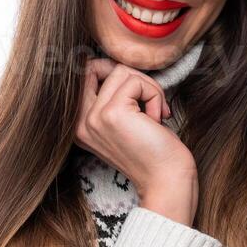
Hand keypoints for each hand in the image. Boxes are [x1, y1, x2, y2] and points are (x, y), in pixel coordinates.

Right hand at [78, 57, 197, 222]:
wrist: (166, 181)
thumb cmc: (154, 152)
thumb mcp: (125, 123)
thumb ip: (113, 98)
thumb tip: (120, 65)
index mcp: (79, 126)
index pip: (82, 75)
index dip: (112, 71)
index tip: (137, 90)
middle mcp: (80, 122)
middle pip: (97, 67)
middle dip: (130, 75)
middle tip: (150, 97)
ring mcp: (93, 118)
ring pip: (121, 71)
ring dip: (148, 88)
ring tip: (155, 114)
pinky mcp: (112, 113)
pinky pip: (136, 81)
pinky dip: (155, 95)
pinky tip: (157, 119)